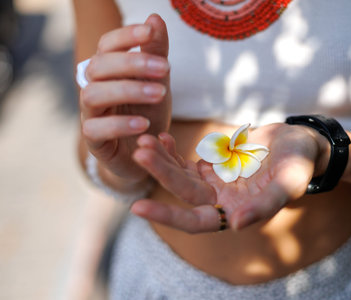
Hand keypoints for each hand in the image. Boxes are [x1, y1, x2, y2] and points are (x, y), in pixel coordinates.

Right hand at [80, 14, 170, 183]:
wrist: (145, 151)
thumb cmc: (148, 111)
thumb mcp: (158, 81)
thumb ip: (156, 52)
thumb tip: (155, 18)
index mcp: (108, 71)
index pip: (107, 45)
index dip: (125, 36)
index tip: (150, 31)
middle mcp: (94, 88)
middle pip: (98, 66)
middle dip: (131, 63)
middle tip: (165, 68)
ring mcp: (91, 114)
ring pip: (93, 94)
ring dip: (127, 90)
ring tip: (159, 94)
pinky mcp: (94, 141)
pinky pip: (95, 129)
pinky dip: (120, 124)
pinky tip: (144, 124)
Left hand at [131, 123, 328, 232]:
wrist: (299, 144)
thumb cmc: (299, 164)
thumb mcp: (288, 183)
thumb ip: (266, 204)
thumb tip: (236, 225)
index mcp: (236, 213)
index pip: (195, 222)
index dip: (168, 217)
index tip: (137, 207)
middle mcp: (220, 202)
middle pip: (182, 192)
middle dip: (160, 173)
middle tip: (140, 152)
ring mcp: (214, 182)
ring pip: (179, 175)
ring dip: (161, 160)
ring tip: (144, 140)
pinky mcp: (212, 165)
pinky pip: (186, 160)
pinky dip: (172, 150)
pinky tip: (160, 137)